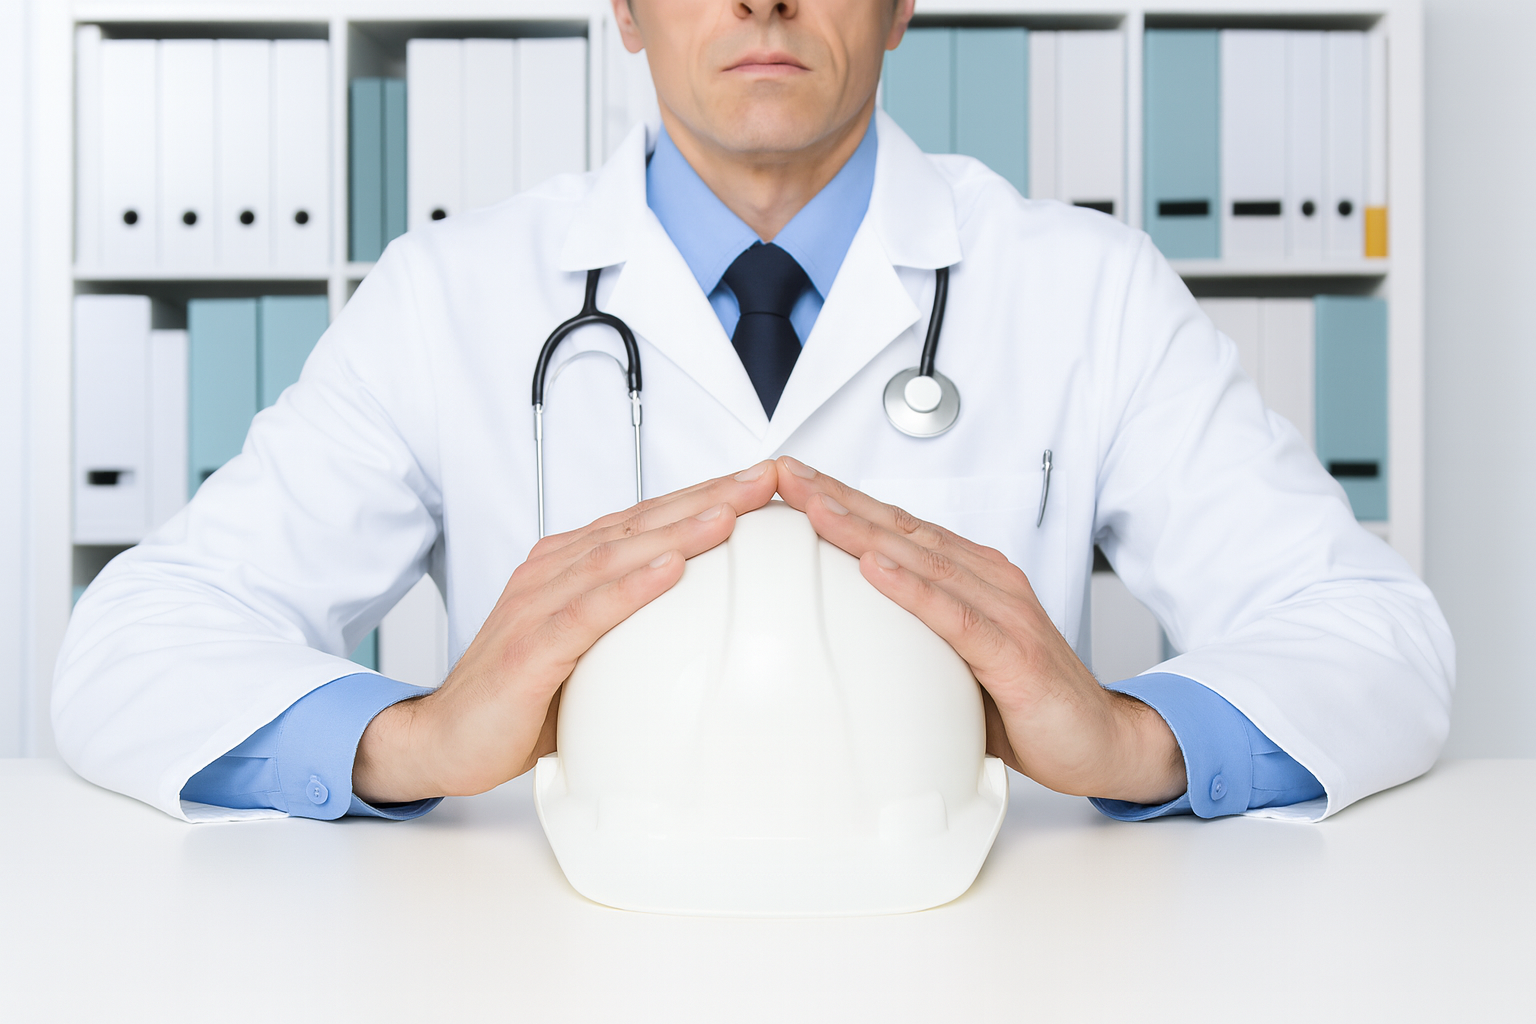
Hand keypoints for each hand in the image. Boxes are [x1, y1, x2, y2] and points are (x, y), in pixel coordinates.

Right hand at [353, 461, 780, 803]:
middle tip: (762, 479)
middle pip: (640, 523)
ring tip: (729, 513)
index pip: (644, 519)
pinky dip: (632, 587)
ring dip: (677, 530)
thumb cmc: (519, 694)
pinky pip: (588, 611)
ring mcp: (538, 605)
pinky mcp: (531, 648)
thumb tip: (703, 626)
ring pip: (618, 555)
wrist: (443, 737)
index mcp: (567, 565)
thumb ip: (629, 624)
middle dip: (705, 498)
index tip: (757, 480)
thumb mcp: (585, 647)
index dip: (701, 495)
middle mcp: (552, 572)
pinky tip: (670, 570)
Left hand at [773, 456, 1185, 804]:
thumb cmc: (1028, 701)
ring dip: (863, 530)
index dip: (844, 499)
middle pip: (901, 529)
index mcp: (971, 576)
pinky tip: (873, 569)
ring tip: (815, 508)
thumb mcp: (957, 660)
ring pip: (922, 559)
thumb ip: (912, 639)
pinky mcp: (1013, 652)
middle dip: (839, 499)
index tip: (793, 479)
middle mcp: (987, 579)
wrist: (1104, 740)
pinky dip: (911, 589)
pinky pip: (954, 615)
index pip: (897, 527)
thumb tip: (845, 646)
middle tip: (786, 475)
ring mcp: (1003, 611)